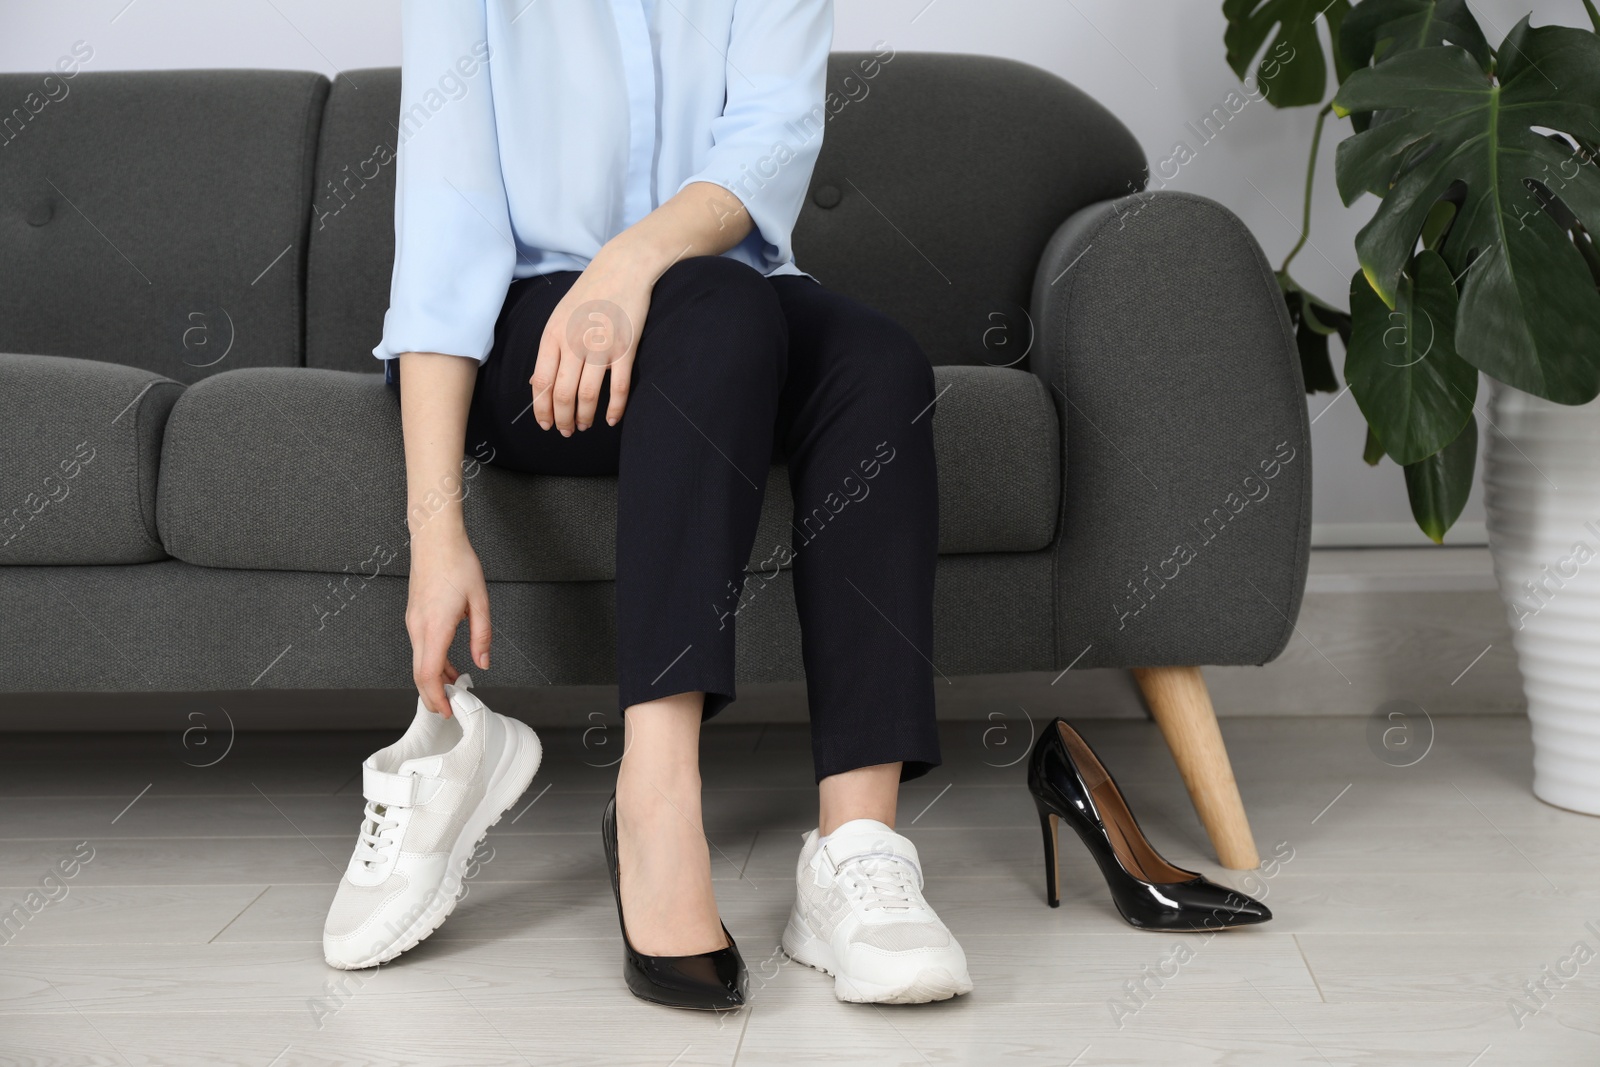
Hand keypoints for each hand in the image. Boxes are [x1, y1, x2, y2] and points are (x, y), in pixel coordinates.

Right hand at [405, 527, 490, 717]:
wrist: (435, 539)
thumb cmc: (457, 563)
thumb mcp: (480, 600)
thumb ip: (482, 635)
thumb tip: (483, 661)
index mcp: (435, 626)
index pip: (428, 674)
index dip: (436, 697)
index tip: (447, 711)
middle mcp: (418, 627)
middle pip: (418, 674)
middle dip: (432, 696)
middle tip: (449, 708)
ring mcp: (413, 622)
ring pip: (418, 661)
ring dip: (433, 679)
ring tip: (453, 687)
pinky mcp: (414, 616)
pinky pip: (420, 647)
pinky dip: (431, 662)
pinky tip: (447, 664)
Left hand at [531, 248, 654, 433]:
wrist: (622, 268)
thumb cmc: (589, 294)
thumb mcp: (559, 317)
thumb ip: (548, 349)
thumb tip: (536, 381)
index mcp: (553, 335)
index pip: (540, 382)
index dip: (541, 409)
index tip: (545, 424)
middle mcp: (573, 342)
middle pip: (562, 393)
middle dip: (562, 419)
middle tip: (567, 431)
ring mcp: (600, 346)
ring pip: (588, 394)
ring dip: (584, 416)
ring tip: (584, 426)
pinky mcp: (625, 348)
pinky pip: (619, 387)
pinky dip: (615, 408)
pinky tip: (611, 419)